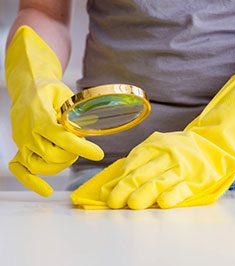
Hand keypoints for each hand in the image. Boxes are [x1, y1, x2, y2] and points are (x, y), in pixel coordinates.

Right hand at [6, 26, 103, 195]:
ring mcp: (21, 142)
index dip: (82, 148)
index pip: (63, 138)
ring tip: (70, 154)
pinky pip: (20, 169)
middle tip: (82, 147)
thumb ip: (75, 114)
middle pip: (53, 155)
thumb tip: (89, 130)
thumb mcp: (66, 96)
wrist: (28, 87)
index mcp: (40, 117)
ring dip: (60, 165)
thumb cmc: (49, 91)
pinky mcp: (19, 148)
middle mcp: (28, 132)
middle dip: (72, 154)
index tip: (99, 154)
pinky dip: (32, 182)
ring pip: (40, 166)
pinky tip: (46, 191)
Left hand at [71, 71, 234, 208]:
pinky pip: (182, 188)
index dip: (118, 179)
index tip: (107, 194)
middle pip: (142, 173)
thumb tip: (112, 183)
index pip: (132, 163)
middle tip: (113, 203)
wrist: (212, 144)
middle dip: (124, 189)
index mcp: (155, 145)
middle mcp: (167, 155)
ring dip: (144, 194)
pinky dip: (172, 196)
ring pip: (159, 181)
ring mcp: (182, 167)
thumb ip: (137, 163)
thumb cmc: (178, 149)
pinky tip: (162, 204)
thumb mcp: (157, 147)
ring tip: (131, 205)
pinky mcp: (196, 179)